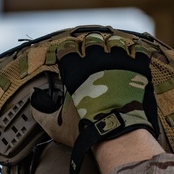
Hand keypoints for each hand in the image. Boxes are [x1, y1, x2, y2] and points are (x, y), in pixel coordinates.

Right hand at [42, 31, 159, 173]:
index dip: (68, 51)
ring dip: (113, 45)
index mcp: (74, 70)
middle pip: (92, 40)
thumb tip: (35, 104)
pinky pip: (138, 50)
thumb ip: (41, 113)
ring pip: (115, 41)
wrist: (116, 133)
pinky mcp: (138, 67)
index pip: (67, 49)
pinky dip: (135, 52)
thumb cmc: (85, 130)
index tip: (70, 56)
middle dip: (91, 45)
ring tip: (114, 51)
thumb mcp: (54, 126)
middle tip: (93, 52)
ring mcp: (118, 61)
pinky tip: (134, 56)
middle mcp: (95, 60)